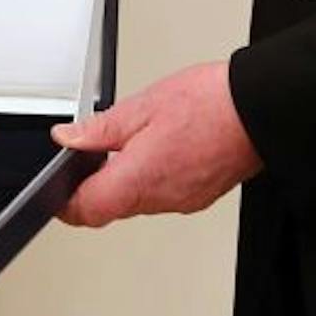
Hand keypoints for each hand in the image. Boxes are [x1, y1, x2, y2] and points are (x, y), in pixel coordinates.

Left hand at [51, 61, 263, 227]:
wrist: (258, 109)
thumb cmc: (208, 105)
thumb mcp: (140, 106)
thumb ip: (98, 129)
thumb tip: (67, 139)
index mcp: (138, 179)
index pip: (87, 211)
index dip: (65, 204)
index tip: (56, 191)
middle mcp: (160, 199)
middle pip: (111, 208)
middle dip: (95, 186)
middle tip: (87, 157)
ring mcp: (183, 200)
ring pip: (138, 201)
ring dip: (125, 180)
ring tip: (129, 144)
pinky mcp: (200, 195)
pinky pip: (163, 194)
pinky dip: (152, 177)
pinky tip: (159, 149)